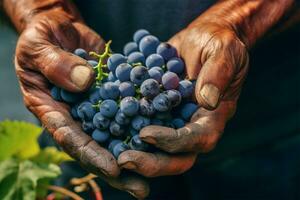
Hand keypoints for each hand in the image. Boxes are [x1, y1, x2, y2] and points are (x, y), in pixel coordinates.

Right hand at [4, 0, 148, 197]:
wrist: (60, 27)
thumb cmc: (41, 37)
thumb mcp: (39, 47)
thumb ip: (56, 64)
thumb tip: (85, 83)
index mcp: (51, 110)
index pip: (70, 138)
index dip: (91, 155)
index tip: (113, 168)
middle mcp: (76, 114)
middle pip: (97, 146)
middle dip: (118, 168)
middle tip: (141, 188)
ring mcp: (96, 106)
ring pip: (116, 133)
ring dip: (135, 151)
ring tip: (158, 170)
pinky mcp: (112, 93)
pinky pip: (127, 108)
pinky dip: (143, 120)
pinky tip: (164, 133)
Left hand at [118, 0, 294, 176]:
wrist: (200, 40)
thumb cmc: (217, 44)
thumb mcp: (224, 52)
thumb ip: (218, 74)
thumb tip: (207, 101)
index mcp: (211, 117)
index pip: (195, 139)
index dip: (172, 142)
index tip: (146, 133)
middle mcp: (192, 126)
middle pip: (176, 158)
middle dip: (151, 163)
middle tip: (123, 159)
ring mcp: (173, 122)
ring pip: (156, 150)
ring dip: (134, 154)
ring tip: (109, 152)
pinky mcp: (156, 113)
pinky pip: (141, 127)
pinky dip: (124, 132)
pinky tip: (102, 128)